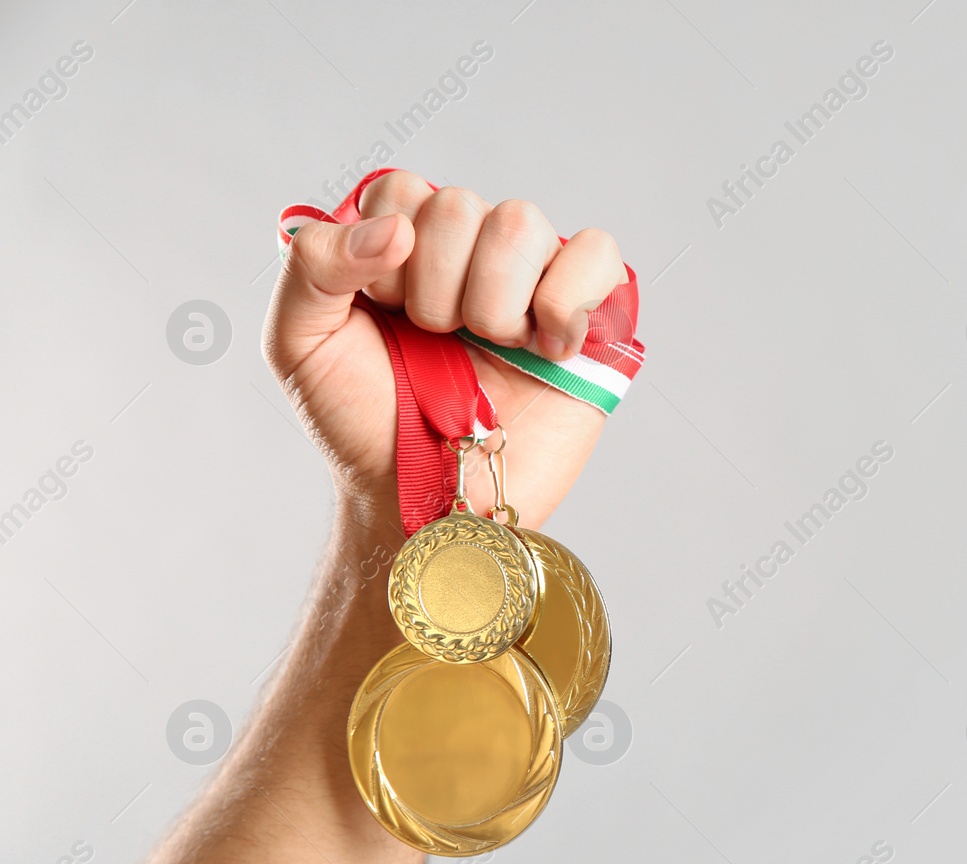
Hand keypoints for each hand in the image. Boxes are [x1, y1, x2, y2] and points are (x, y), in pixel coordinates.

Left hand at [262, 170, 629, 526]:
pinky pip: (598, 253)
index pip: (402, 191)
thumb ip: (313, 264)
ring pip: (522, 223)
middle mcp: (471, 255)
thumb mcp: (299, 343)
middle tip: (438, 346)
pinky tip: (545, 349)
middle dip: (437, 293)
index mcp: (404, 248)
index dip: (388, 259)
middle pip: (462, 205)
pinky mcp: (588, 317)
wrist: (428, 501)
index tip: (385, 316)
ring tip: (491, 351)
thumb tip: (396, 229)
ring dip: (494, 304)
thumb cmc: (365, 425)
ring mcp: (532, 283)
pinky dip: (566, 301)